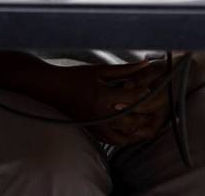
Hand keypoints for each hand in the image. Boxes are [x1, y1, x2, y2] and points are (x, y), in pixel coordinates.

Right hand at [54, 61, 169, 145]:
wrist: (53, 89)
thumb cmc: (76, 76)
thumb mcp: (100, 71)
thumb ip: (125, 70)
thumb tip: (147, 63)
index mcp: (103, 95)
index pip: (133, 98)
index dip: (144, 93)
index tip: (148, 87)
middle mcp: (101, 113)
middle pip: (133, 119)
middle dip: (145, 113)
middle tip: (151, 105)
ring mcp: (97, 125)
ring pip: (126, 135)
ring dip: (137, 128)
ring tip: (142, 117)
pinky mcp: (94, 131)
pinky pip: (115, 141)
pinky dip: (126, 136)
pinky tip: (130, 128)